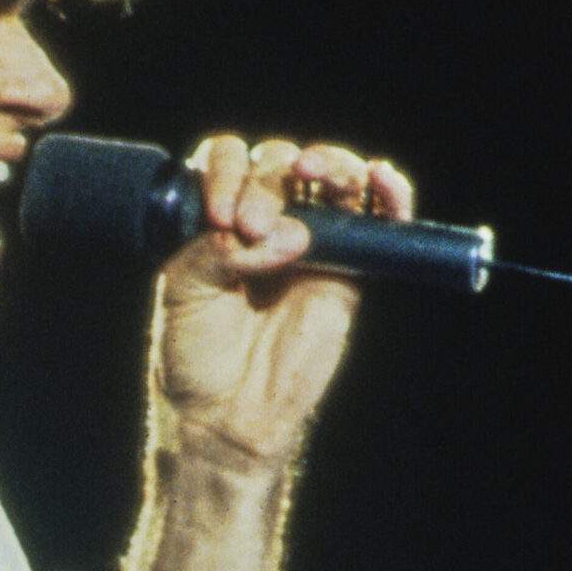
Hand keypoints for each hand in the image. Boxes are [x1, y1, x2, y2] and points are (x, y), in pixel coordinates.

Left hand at [150, 135, 414, 467]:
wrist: (224, 411)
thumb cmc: (195, 351)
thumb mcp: (182, 288)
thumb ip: (216, 249)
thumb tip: (281, 232)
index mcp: (217, 216)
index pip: (230, 158)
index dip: (226, 171)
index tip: (218, 215)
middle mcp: (265, 220)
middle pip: (280, 163)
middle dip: (265, 183)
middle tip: (248, 225)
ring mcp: (311, 242)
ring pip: (333, 178)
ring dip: (330, 164)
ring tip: (312, 175)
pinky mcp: (350, 270)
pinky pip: (379, 220)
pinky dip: (389, 193)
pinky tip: (380, 179)